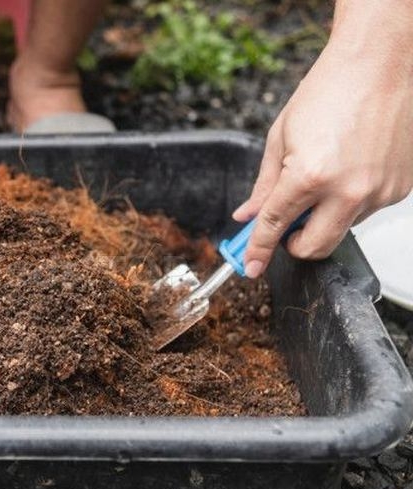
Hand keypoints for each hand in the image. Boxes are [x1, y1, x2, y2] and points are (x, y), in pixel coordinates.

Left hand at [233, 21, 412, 277]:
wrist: (378, 65)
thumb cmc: (329, 92)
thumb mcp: (280, 138)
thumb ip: (263, 185)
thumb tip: (248, 216)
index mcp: (310, 177)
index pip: (274, 226)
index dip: (258, 250)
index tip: (250, 266)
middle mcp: (348, 191)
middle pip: (314, 247)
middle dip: (293, 246)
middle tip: (283, 230)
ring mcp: (379, 192)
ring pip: (341, 228)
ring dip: (323, 217)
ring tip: (323, 174)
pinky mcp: (400, 190)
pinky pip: (365, 210)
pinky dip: (349, 201)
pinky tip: (348, 168)